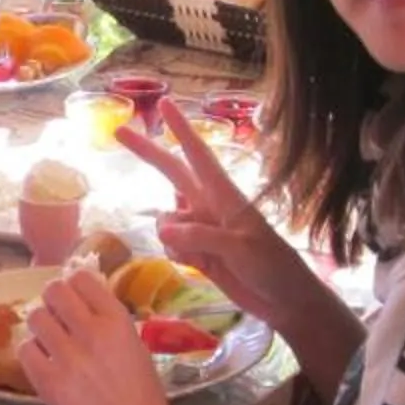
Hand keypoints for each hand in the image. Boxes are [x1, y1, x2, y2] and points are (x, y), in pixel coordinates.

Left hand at [20, 265, 175, 404]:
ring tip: (49, 343)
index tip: (72, 299)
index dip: (72, 286)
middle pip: (53, 291)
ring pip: (35, 317)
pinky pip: (25, 350)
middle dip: (51, 302)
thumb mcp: (134, 346)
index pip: (81, 279)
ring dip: (40, 327)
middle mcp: (91, 331)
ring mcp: (67, 356)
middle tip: (56, 318)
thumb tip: (80, 303)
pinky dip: (31, 354)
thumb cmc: (142, 394)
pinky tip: (42, 364)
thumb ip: (108, 322)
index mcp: (117, 320)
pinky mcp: (48, 382)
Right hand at [115, 99, 363, 399]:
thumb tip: (163, 227)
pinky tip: (198, 266)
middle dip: (147, 153)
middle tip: (117, 132)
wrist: (286, 301)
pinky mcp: (198, 252)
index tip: (164, 104)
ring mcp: (203, 230)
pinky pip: (171, 245)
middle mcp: (210, 206)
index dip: (181, 129)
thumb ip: (200, 235)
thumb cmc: (273, 267)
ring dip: (170, 235)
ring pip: (166, 220)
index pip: (199, 156)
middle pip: (172, 174)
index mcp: (226, 196)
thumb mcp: (240, 248)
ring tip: (200, 255)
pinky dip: (176, 254)